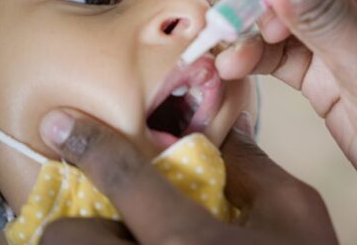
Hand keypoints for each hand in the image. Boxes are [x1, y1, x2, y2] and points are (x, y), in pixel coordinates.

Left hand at [38, 112, 337, 243]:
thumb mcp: (295, 212)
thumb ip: (255, 164)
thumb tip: (227, 126)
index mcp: (190, 242)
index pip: (125, 178)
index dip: (90, 143)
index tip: (61, 123)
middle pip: (66, 236)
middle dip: (85, 217)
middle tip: (120, 218)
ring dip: (91, 243)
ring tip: (133, 241)